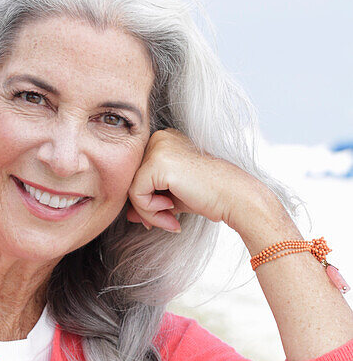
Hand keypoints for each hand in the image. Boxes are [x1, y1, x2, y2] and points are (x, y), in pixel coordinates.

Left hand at [124, 128, 263, 232]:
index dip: (146, 201)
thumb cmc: (208, 196)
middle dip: (145, 209)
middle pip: (132, 181)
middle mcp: (159, 138)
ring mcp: (158, 147)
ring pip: (131, 189)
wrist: (233, 196)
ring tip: (170, 220)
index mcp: (164, 141)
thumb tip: (128, 214)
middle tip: (167, 222)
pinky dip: (149, 211)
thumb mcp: (172, 197)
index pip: (138, 175)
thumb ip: (149, 201)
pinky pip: (136, 195)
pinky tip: (171, 212)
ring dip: (148, 213)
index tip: (164, 217)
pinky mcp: (157, 163)